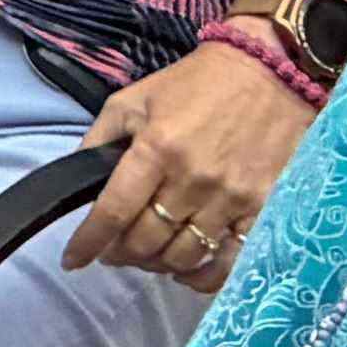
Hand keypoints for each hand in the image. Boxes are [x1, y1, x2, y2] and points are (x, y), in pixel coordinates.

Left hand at [68, 46, 311, 286]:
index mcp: (157, 149)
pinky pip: (228, 261)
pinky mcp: (263, 207)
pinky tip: (186, 272)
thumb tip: (78, 181)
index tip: (73, 260)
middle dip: (120, 253)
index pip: (113, 212)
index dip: (88, 243)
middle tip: (115, 249)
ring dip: (156, 263)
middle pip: (145, 242)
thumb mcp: (134, 99)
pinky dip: (202, 277)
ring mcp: (231, 197)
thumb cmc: (197, 83)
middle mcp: (192, 179)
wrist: (273, 69)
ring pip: (182, 256)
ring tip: (149, 253)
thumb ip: (100, 139)